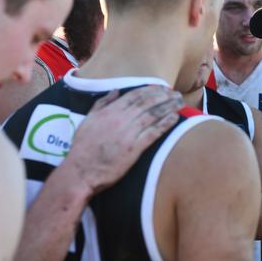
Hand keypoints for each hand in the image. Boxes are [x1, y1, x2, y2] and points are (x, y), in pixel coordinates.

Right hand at [63, 85, 182, 194]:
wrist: (81, 171)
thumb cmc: (83, 148)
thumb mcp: (88, 120)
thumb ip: (102, 104)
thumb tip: (116, 91)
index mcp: (109, 111)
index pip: (135, 95)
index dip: (152, 90)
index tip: (163, 88)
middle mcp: (120, 119)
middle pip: (147, 103)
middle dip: (164, 96)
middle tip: (177, 94)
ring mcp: (128, 134)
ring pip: (153, 115)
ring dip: (169, 107)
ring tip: (180, 102)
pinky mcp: (134, 149)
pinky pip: (153, 133)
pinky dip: (166, 124)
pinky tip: (175, 118)